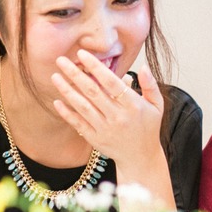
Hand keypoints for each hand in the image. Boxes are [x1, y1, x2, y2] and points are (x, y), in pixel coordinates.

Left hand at [50, 49, 164, 166]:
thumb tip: (144, 67)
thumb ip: (151, 85)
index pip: (111, 83)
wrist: (141, 158)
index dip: (96, 67)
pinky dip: (67, 113)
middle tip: (61, 60)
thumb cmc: (148, 127)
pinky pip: (78, 124)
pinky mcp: (96, 139)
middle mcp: (117, 117)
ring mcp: (105, 129)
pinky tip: (56, 101)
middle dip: (75, 74)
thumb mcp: (157, 106)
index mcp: (133, 106)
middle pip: (93, 92)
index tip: (82, 54)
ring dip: (67, 91)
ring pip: (83, 106)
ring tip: (55, 76)